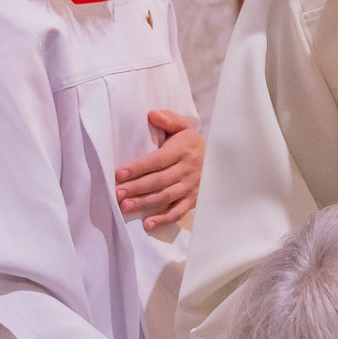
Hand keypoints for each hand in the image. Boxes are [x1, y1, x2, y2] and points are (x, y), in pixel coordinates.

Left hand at [115, 111, 203, 228]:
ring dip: (144, 203)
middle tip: (117, 193)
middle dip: (137, 188)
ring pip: (165, 197)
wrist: (219, 161)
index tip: (120, 173)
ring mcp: (190, 187)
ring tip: (125, 206)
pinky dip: (163, 219)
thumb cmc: (191, 143)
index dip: (139, 167)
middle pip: (159, 181)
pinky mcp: (192, 201)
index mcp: (182, 150)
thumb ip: (169, 119)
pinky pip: (178, 212)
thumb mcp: (184, 127)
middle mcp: (187, 170)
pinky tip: (147, 224)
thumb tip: (152, 114)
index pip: (158, 160)